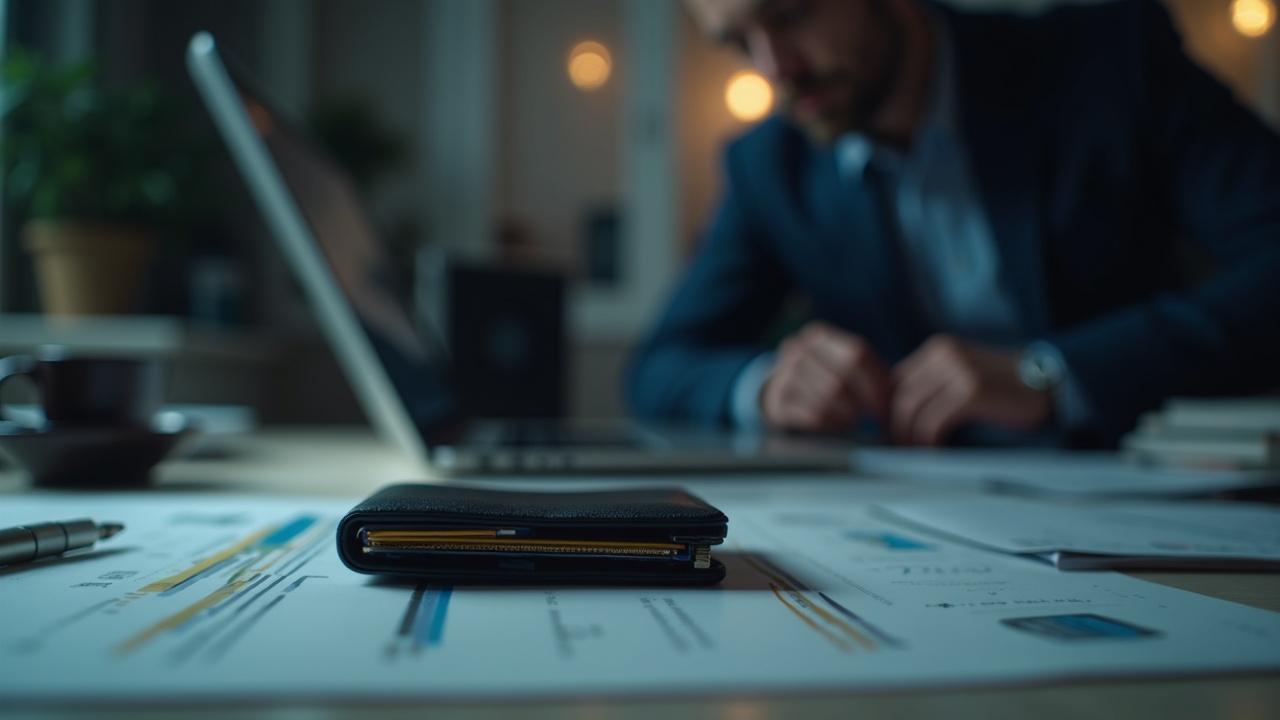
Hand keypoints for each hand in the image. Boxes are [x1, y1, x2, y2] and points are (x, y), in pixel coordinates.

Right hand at [761, 321, 890, 432]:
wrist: (780, 390)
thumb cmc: (825, 378)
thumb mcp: (846, 367)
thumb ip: (872, 375)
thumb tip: (896, 401)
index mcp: (819, 335)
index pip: (857, 355)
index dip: (876, 383)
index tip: (885, 405)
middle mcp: (798, 349)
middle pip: (841, 381)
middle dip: (860, 404)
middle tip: (869, 417)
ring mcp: (784, 373)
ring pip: (828, 400)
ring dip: (846, 417)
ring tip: (850, 420)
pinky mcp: (777, 400)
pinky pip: (814, 416)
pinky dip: (831, 425)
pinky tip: (833, 425)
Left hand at [890, 334, 1051, 445]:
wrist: (1050, 387)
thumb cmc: (1005, 390)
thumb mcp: (963, 378)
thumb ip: (934, 388)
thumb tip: (898, 417)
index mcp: (938, 350)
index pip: (894, 381)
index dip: (887, 411)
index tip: (889, 435)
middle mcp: (945, 354)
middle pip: (898, 396)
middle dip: (894, 428)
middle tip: (898, 452)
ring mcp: (959, 370)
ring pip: (911, 409)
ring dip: (909, 438)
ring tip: (914, 457)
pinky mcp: (972, 390)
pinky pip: (934, 421)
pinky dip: (928, 442)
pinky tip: (934, 454)